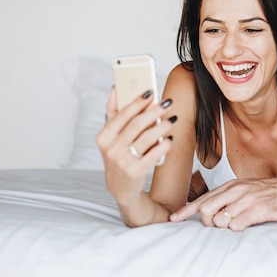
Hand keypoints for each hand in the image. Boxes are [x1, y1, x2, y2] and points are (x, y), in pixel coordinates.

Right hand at [96, 87, 175, 205]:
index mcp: (103, 138)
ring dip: (162, 126)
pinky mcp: (135, 172)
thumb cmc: (119, 155)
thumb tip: (115, 88)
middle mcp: (111, 149)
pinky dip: (164, 145)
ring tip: (173, 120)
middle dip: (154, 111)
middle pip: (136, 124)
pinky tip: (170, 139)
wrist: (121, 188)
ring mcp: (123, 162)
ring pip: (147, 138)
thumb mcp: (111, 137)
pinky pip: (154, 154)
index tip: (150, 92)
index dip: (137, 102)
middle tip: (168, 103)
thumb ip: (113, 113)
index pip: (121, 115)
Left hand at [170, 178, 276, 230]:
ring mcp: (246, 200)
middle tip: (218, 225)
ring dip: (225, 226)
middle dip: (207, 222)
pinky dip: (238, 228)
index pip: (202, 198)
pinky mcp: (257, 210)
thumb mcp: (244, 190)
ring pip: (220, 220)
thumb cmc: (266, 194)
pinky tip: (247, 223)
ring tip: (239, 221)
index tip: (173, 219)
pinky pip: (236, 225)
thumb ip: (226, 198)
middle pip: (206, 210)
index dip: (186, 210)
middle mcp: (236, 190)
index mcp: (230, 185)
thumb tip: (207, 211)